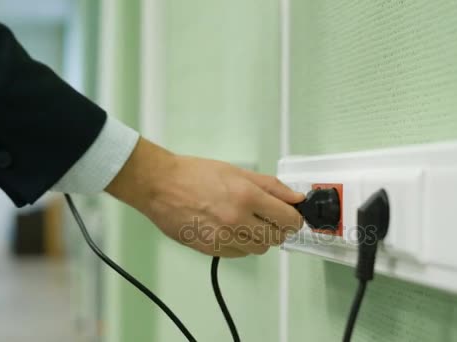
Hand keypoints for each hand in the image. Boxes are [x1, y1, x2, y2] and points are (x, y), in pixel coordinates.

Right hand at [105, 138, 304, 257]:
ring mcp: (223, 238)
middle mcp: (237, 220)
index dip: (294, 218)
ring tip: (248, 223)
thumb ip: (271, 187)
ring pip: (259, 249)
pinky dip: (241, 244)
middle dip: (278, 228)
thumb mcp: (238, 172)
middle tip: (270, 218)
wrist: (160, 186)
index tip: (292, 215)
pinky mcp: (210, 249)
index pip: (288, 219)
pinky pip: (239, 254)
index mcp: (247, 196)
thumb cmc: (196, 174)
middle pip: (276, 238)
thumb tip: (296, 199)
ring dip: (260, 238)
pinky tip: (231, 229)